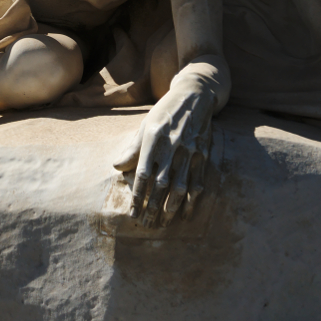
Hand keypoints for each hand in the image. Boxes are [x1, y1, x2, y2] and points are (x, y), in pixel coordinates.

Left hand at [111, 74, 217, 227]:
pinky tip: (186, 214)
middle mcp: (171, 148)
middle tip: (146, 224)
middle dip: (152, 207)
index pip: (143, 175)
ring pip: (179, 187)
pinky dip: (192, 201)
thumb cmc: (165, 113)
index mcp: (153, 140)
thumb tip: (117, 167)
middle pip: (160, 185)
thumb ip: (133, 148)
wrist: (194, 97)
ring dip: (170, 208)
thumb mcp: (145, 126)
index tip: (133, 212)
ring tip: (162, 223)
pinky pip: (197, 183)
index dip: (138, 196)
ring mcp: (189, 153)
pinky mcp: (203, 155)